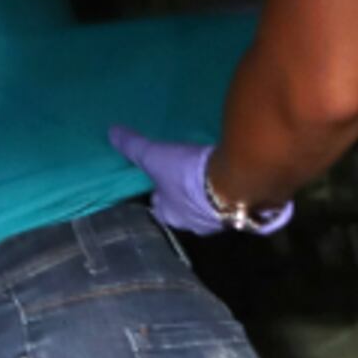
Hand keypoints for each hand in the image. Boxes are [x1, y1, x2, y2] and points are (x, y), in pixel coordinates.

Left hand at [107, 126, 289, 236]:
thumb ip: (133, 146)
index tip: (160, 184)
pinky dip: (234, 192)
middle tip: (187, 178)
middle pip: (186, 213)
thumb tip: (111, 132)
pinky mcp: (245, 211)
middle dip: (186, 199)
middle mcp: (195, 224)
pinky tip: (236, 178)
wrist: (234, 183)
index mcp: (170, 215)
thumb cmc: (187, 176)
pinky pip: (236, 202)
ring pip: (212, 209)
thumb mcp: (154, 157)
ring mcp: (222, 220)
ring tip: (212, 175)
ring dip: (211, 196)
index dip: (160, 196)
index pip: (160, 209)